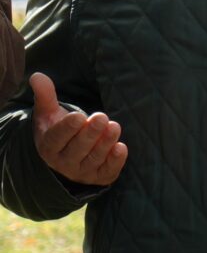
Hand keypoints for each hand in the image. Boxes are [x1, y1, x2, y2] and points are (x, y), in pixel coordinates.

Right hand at [29, 73, 124, 187]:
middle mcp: (63, 162)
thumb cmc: (58, 129)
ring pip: (94, 158)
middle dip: (90, 133)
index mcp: (49, 146)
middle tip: (102, 117)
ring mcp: (81, 171)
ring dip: (105, 143)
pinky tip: (122, 147)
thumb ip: (45, 95)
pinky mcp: (99, 177)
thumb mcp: (48, 113)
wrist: (68, 155)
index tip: (78, 116)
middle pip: (78, 148)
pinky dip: (115, 161)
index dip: (67, 128)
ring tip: (115, 126)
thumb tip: (37, 75)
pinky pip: (107, 171)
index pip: (57, 138)